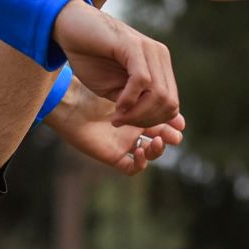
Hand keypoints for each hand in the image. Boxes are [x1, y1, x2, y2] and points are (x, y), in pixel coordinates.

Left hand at [44, 77, 185, 175]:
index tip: (179, 119)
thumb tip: (167, 88)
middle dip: (170, 136)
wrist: (69, 97)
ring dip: (157, 151)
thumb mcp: (124, 80)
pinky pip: (131, 168)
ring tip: (157, 141)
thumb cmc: (93, 83)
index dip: (173, 120)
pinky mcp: (111, 155)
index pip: (164, 118)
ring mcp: (124, 142)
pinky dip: (140, 163)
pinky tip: (139, 150)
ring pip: (150, 154)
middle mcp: (134, 127)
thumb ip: (145, 85)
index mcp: (139, 107)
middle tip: (175, 134)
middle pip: (161, 137)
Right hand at [50, 0, 181, 127]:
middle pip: (169, 103)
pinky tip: (117, 105)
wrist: (70, 27)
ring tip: (117, 116)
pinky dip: (130, 99)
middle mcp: (159, 56)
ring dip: (137, 113)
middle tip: (120, 122)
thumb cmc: (90, 58)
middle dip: (145, 120)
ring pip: (160, 94)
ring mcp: (149, 49)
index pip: (171, 105)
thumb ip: (139, 104)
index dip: (150, 122)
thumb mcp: (116, 89)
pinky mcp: (133, 45)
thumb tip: (174, 125)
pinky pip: (142, 80)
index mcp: (159, 66)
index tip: (124, 123)